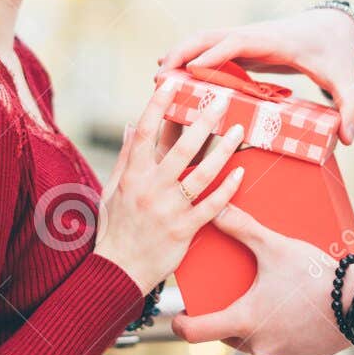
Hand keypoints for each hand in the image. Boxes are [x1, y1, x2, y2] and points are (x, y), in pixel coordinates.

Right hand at [94, 78, 246, 294]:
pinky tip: (241, 171)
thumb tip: (133, 125)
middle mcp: (151, 188)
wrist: (117, 271)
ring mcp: (169, 209)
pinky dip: (228, 188)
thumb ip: (125, 157)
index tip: (172, 83)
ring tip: (239, 130)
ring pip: (202, 173)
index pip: (146, 132)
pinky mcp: (184, 229)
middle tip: (220, 100)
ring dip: (223, 149)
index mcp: (132, 175)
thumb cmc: (114, 228)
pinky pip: (212, 205)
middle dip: (203, 121)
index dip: (158, 105)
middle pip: (182, 147)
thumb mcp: (112, 190)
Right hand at [156, 9, 353, 144]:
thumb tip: (347, 139)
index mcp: (276, 42)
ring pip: (207, 40)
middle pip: (212, 36)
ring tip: (158, 76)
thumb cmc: (336, 55)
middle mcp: (256, 36)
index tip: (193, 68)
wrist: (333, 28)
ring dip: (182, 53)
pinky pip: (212, 48)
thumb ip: (350, 107)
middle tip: (160, 74)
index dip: (216, 54)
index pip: (240, 42)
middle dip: (185, 52)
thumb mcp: (345, 81)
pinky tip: (174, 73)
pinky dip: (191, 57)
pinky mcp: (243, 45)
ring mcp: (247, 38)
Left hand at [170, 206, 349, 354]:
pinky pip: (281, 347)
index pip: (196, 333)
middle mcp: (258, 345)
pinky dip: (281, 332)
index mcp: (245, 321)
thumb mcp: (275, 246)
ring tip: (266, 299)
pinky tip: (291, 311)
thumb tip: (215, 209)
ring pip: (255, 342)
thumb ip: (242, 228)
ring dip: (255, 324)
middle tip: (232, 294)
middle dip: (227, 315)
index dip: (181, 324)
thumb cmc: (315, 276)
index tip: (179, 315)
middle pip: (227, 335)